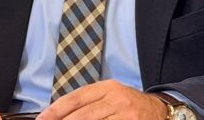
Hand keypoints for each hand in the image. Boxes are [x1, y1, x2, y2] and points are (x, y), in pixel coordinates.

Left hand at [38, 79, 167, 119]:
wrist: (161, 111)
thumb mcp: (109, 95)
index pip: (74, 98)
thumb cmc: (128, 104)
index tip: (42, 119)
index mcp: (106, 87)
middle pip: (82, 115)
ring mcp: (126, 115)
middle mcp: (116, 99)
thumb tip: (59, 114)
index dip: (55, 110)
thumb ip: (87, 102)